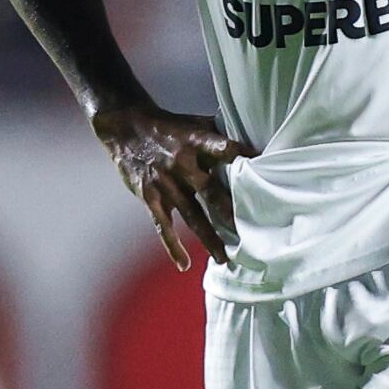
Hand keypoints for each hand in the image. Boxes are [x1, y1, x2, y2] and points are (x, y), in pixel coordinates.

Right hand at [92, 102, 251, 269]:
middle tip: (250, 234)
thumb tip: (252, 143)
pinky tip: (183, 264)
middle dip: (229, 212)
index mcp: (196, 142)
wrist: (126, 126)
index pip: (223, 148)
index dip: (241, 155)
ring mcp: (165, 183)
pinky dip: (172, 246)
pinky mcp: (149, 196)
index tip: (261, 165)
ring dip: (208, 237)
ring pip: (191, 215)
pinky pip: (162, 225)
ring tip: (224, 258)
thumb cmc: (168, 126)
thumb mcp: (193, 123)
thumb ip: (219, 135)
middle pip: (210, 191)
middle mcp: (182, 163)